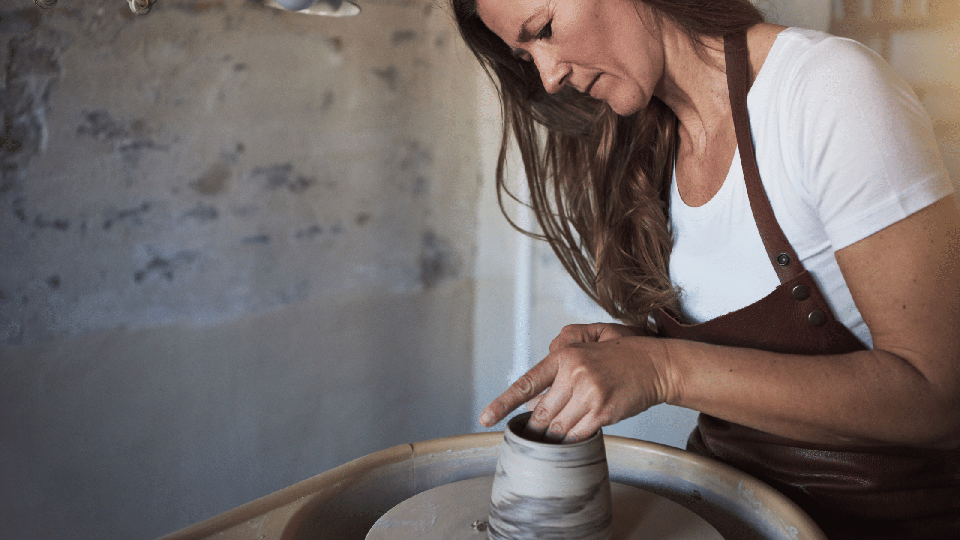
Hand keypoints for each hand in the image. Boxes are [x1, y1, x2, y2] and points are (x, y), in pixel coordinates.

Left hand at [479, 323, 668, 442]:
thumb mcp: (588, 341)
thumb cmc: (621, 355)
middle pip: (542, 413)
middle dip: (538, 427)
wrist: (656, 365)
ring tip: (564, 428)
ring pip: (558, 428)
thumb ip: (558, 358)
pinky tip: (581, 429)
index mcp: (564, 355)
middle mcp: (574, 374)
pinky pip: (577, 435)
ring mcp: (589, 394)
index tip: (485, 418)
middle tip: (537, 432)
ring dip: (556, 435)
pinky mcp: (603, 412)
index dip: (502, 403)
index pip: (526, 383)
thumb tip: (535, 397)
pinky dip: (574, 438)